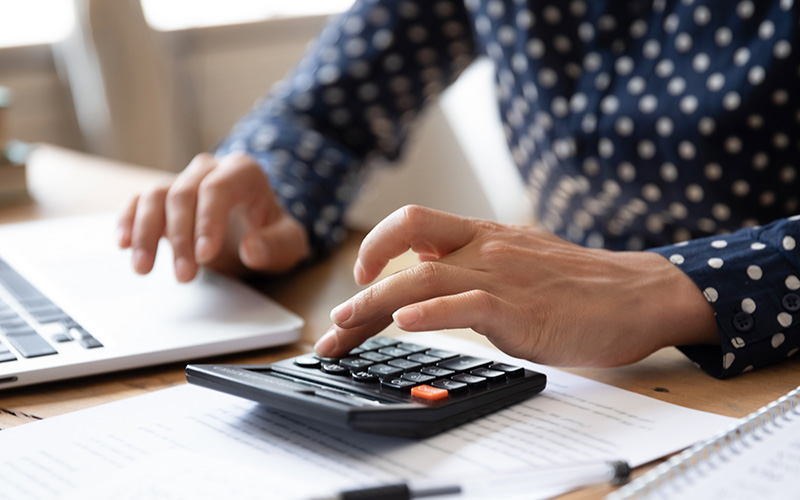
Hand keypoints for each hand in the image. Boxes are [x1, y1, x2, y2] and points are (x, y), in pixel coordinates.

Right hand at [117, 152, 308, 281]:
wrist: (257, 230)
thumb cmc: (272, 234)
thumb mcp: (289, 244)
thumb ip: (277, 246)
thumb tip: (252, 250)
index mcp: (243, 172)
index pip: (218, 188)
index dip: (207, 221)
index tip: (205, 256)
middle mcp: (209, 170)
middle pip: (183, 194)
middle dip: (181, 238)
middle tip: (184, 276)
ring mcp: (183, 181)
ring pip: (154, 197)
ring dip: (145, 233)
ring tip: (144, 269)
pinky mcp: (163, 199)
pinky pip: (138, 202)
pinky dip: (128, 221)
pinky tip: (123, 245)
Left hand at [315, 205, 717, 366]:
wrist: (637, 295)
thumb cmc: (581, 285)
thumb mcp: (519, 260)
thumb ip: (476, 265)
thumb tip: (432, 276)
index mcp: (483, 235)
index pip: (413, 227)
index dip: (376, 247)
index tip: (358, 276)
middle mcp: (485, 248)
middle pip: (405, 248)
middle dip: (362, 286)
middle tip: (336, 322)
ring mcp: (500, 276)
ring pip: (422, 278)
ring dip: (375, 303)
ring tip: (346, 327)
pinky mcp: (518, 309)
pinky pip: (464, 304)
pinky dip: (430, 314)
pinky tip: (406, 324)